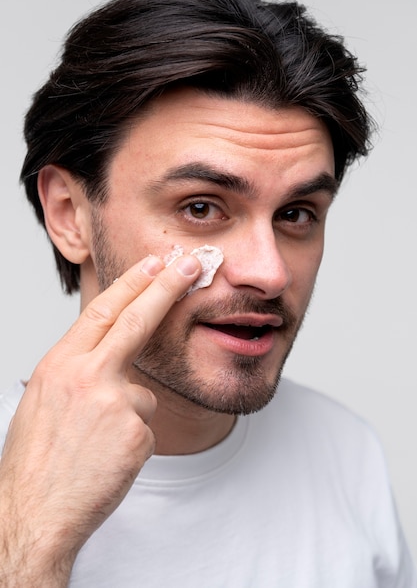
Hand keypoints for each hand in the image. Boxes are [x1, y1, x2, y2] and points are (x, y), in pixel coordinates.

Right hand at [0, 254, 200, 586]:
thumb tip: (106, 357)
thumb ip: (77, 371)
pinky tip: (108, 460)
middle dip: (167, 286)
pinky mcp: (137, 432)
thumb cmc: (36, 459)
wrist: (34, 514)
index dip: (133, 283)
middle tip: (192, 264)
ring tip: (95, 445)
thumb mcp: (44, 399)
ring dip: (126, 417)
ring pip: (141, 393)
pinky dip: (131, 443)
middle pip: (136, 320)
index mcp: (60, 363)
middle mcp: (87, 376)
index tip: (154, 263)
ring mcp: (114, 403)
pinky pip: (145, 426)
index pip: (103, 310)